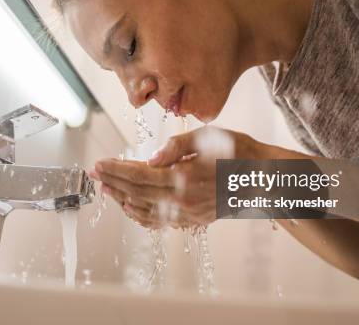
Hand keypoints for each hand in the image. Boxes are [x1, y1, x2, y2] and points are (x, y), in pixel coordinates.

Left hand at [89, 126, 281, 227]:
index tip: (99, 163)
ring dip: (122, 199)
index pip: (139, 174)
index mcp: (184, 177)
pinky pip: (160, 222)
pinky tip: (130, 208)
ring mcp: (188, 214)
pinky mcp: (193, 220)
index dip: (116, 169)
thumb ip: (176, 147)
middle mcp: (183, 200)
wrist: (264, 178)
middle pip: (137, 193)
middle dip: (113, 182)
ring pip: (145, 210)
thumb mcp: (208, 137)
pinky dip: (141, 216)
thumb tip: (150, 159)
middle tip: (94, 174)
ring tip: (106, 189)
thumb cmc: (238, 151)